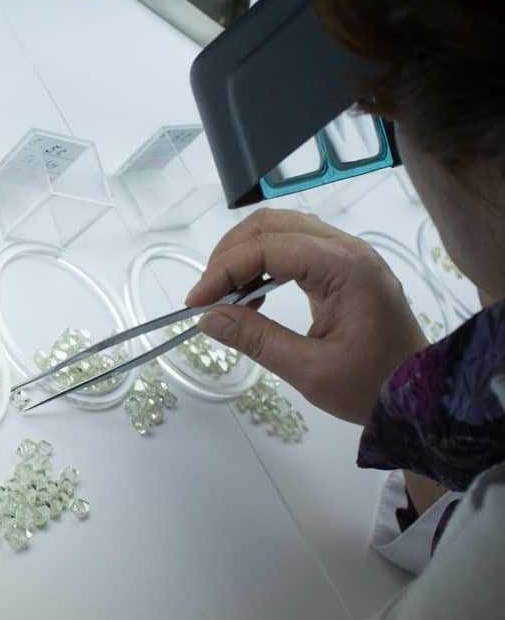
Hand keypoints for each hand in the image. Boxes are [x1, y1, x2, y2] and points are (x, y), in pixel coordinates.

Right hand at [185, 209, 428, 424]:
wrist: (422, 395)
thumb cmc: (372, 386)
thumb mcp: (309, 370)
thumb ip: (256, 339)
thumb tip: (209, 319)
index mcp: (345, 268)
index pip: (268, 248)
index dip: (224, 269)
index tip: (196, 302)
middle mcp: (348, 249)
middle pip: (272, 224)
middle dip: (230, 254)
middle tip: (207, 295)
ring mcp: (348, 255)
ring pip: (282, 229)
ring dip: (245, 255)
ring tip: (225, 296)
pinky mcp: (345, 267)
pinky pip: (295, 247)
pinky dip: (264, 263)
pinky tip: (252, 296)